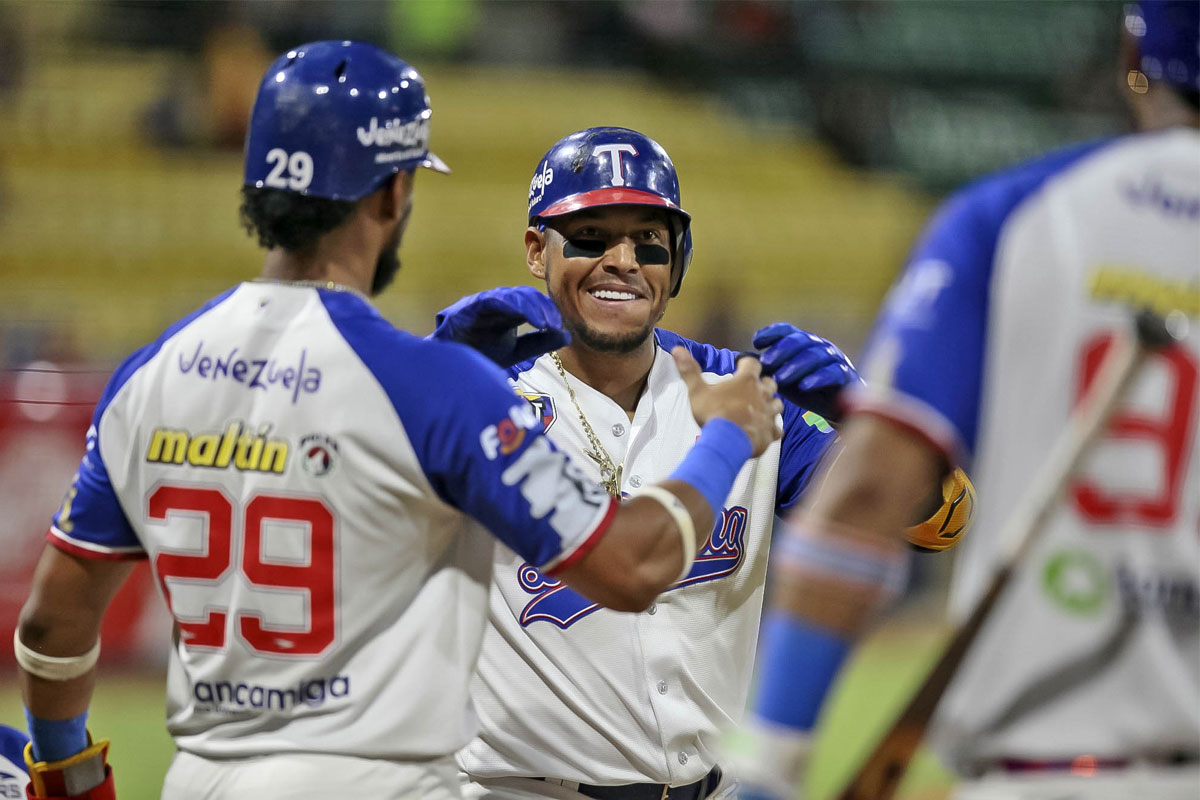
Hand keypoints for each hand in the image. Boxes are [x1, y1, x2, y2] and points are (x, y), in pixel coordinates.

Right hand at [430, 286, 569, 367]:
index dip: (548, 311)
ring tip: (544, 322)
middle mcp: (497, 305)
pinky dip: (508, 304)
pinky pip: (490, 300)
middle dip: (543, 307)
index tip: (559, 327)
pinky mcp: (466, 309)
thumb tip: (566, 335)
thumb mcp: (516, 352)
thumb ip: (539, 343)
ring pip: (510, 295)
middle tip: (554, 324)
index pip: (533, 302)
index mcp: (509, 312)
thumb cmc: (479, 357)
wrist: (449, 373)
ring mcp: (481, 304)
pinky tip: (522, 315)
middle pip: (525, 295)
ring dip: (530, 306)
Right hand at [673, 346, 782, 456]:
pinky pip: (777, 429)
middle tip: (754, 388)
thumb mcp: (697, 391)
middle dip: (763, 384)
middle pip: (770, 383)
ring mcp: (768, 413)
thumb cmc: (713, 413)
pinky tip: (766, 431)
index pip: (753, 364)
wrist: (726, 441)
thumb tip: (677, 349)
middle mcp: (761, 394)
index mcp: (746, 381)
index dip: (747, 363)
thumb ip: (689, 370)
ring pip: (778, 404)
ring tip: (763, 408)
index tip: (741, 365)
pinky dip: (773, 429)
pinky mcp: (770, 431)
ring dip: (771, 404)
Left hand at [753, 322, 860, 422]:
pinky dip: (819, 377)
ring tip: (780, 378)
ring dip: (796, 366)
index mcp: (803, 342)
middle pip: (800, 340)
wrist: (835, 405)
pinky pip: (833, 372)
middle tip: (766, 363)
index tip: (756, 341)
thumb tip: (741, 360)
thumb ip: (769, 368)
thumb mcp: (784, 377)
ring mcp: (834, 358)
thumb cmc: (806, 388)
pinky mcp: (845, 374)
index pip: (787, 330)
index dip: (772, 333)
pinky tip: (805, 385)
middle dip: (781, 350)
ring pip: (815, 355)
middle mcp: (819, 345)